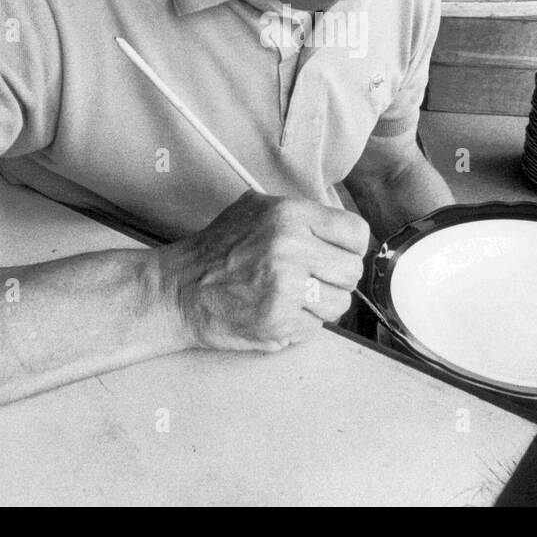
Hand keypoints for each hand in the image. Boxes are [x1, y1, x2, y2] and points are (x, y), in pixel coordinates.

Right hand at [161, 191, 369, 352]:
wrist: (180, 289)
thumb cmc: (217, 249)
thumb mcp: (257, 209)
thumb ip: (301, 215)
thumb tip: (341, 229)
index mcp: (290, 215)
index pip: (356, 233)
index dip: (351, 246)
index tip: (340, 253)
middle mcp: (291, 248)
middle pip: (352, 271)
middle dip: (337, 277)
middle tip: (315, 278)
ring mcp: (285, 288)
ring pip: (340, 303)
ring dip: (322, 304)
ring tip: (295, 296)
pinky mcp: (279, 321)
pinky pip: (317, 327)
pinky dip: (302, 323)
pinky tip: (279, 310)